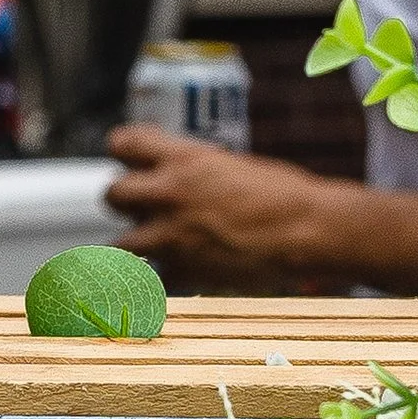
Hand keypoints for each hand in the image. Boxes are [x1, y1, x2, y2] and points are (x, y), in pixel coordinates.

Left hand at [102, 127, 350, 283]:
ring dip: (135, 242)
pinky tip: (187, 266)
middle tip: (140, 206)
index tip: (129, 158)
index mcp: (184, 159)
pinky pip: (156, 275)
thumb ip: (194, 170)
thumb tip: (173, 176)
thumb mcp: (232, 165)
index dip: (123, 151)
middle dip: (123, 200)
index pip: (122, 143)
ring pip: (121, 244)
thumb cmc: (283, 194)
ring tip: (157, 241)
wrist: (305, 230)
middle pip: (112, 194)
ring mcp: (171, 236)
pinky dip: (167, 273)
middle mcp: (169, 194)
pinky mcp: (183, 271)